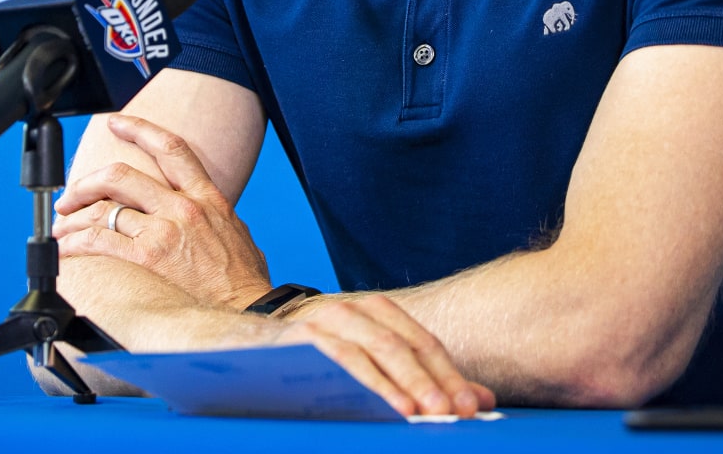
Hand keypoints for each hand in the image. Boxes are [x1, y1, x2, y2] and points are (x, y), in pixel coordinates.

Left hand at [54, 114, 272, 309]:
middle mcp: (183, 207)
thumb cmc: (244, 278)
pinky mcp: (149, 258)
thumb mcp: (235, 230)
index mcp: (207, 196)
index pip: (170, 148)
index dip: (139, 129)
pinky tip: (67, 249)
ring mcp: (165, 231)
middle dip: (87, 181)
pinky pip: (100, 241)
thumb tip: (197, 212)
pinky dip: (76, 243)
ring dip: (74, 216)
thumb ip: (209, 214)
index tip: (116, 123)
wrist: (250, 308)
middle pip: (121, 175)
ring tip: (61, 227)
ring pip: (104, 208)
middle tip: (70, 194)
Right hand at [274, 295, 495, 417]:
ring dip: (407, 384)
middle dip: (435, 381)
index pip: (424, 343)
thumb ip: (421, 381)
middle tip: (457, 413)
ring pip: (377, 351)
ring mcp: (327, 321)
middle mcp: (355, 309)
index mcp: (377, 312)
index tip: (474, 407)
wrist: (243, 347)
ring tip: (429, 412)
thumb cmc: (314, 361)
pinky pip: (342, 361)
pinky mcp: (302, 338)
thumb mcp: (369, 366)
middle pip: (405, 347)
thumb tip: (479, 401)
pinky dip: (369, 384)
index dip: (451, 375)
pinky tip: (389, 407)